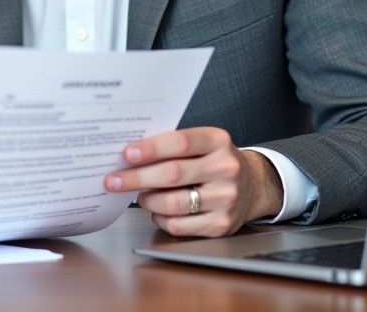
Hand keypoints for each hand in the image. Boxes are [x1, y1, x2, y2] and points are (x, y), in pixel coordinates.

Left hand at [103, 127, 283, 236]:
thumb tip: (129, 157)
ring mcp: (226, 199)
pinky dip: (160, 218)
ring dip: (147, 200)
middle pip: (172, 174)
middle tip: (113, 180)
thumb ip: (172, 147)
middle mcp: (226, 169)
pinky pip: (178, 225)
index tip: (127, 154)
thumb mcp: (202, 144)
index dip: (151, 149)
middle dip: (136, 178)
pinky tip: (157, 211)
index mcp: (218, 142)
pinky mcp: (221, 225)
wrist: (252, 186)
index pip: (180, 143)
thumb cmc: (214, 162)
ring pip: (173, 203)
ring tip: (140, 195)